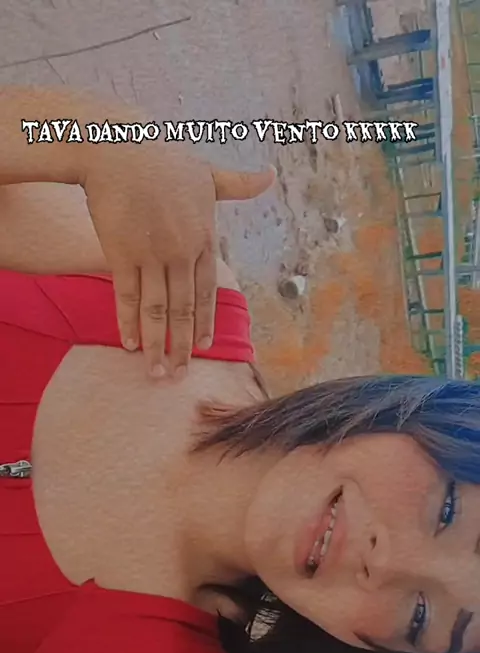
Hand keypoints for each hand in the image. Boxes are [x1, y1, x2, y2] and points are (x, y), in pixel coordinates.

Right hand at [82, 145, 274, 377]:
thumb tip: (271, 175)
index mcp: (203, 238)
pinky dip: (129, 322)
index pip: (207, 292)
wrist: (118, 148)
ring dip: (157, 345)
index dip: (203, 322)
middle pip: (184, 309)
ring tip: (155, 371)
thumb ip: (238, 185)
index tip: (201, 348)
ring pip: (158, 310)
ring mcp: (152, 255)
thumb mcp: (208, 173)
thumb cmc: (163, 159)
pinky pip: (127, 297)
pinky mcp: (122, 254)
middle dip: (181, 346)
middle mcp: (182, 252)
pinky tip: (130, 344)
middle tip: (178, 375)